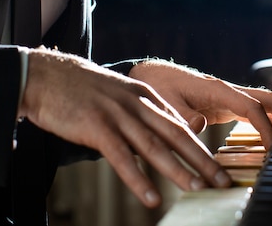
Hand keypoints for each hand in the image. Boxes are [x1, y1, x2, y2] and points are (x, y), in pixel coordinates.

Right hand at [18, 48, 230, 207]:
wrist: (48, 75)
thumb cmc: (83, 90)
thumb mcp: (120, 96)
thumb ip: (141, 114)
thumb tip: (160, 137)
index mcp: (146, 97)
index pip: (181, 126)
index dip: (203, 149)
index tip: (219, 167)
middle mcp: (138, 105)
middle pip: (177, 136)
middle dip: (203, 161)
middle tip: (223, 181)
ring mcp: (118, 115)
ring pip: (155, 146)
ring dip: (178, 170)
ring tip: (198, 189)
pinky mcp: (96, 127)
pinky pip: (121, 157)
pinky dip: (137, 179)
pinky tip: (150, 197)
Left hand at [127, 59, 271, 149]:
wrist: (152, 75)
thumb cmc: (157, 88)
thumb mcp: (165, 104)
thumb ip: (181, 115)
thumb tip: (200, 124)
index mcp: (216, 89)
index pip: (250, 107)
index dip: (265, 127)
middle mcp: (227, 90)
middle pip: (267, 98)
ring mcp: (229, 96)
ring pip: (265, 102)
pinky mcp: (226, 103)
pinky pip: (255, 110)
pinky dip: (270, 120)